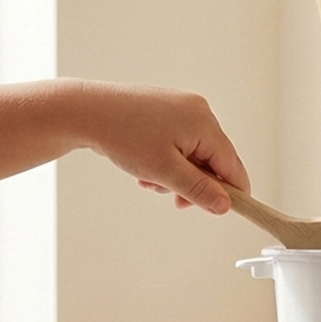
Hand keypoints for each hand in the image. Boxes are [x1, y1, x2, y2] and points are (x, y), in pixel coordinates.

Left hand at [84, 82, 249, 213]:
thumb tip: (225, 206)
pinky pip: (182, 144)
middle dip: (195, 184)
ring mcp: (184, 109)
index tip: (226, 212)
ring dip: (178, 175)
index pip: (233, 166)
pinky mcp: (170, 111)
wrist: (87, 111)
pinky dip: (169, 161)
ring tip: (151, 179)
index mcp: (205, 123)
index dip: (232, 193)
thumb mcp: (164, 171)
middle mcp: (200, 112)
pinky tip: (148, 166)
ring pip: (196, 156)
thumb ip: (199, 190)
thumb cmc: (123, 135)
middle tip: (173, 198)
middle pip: (215, 162)